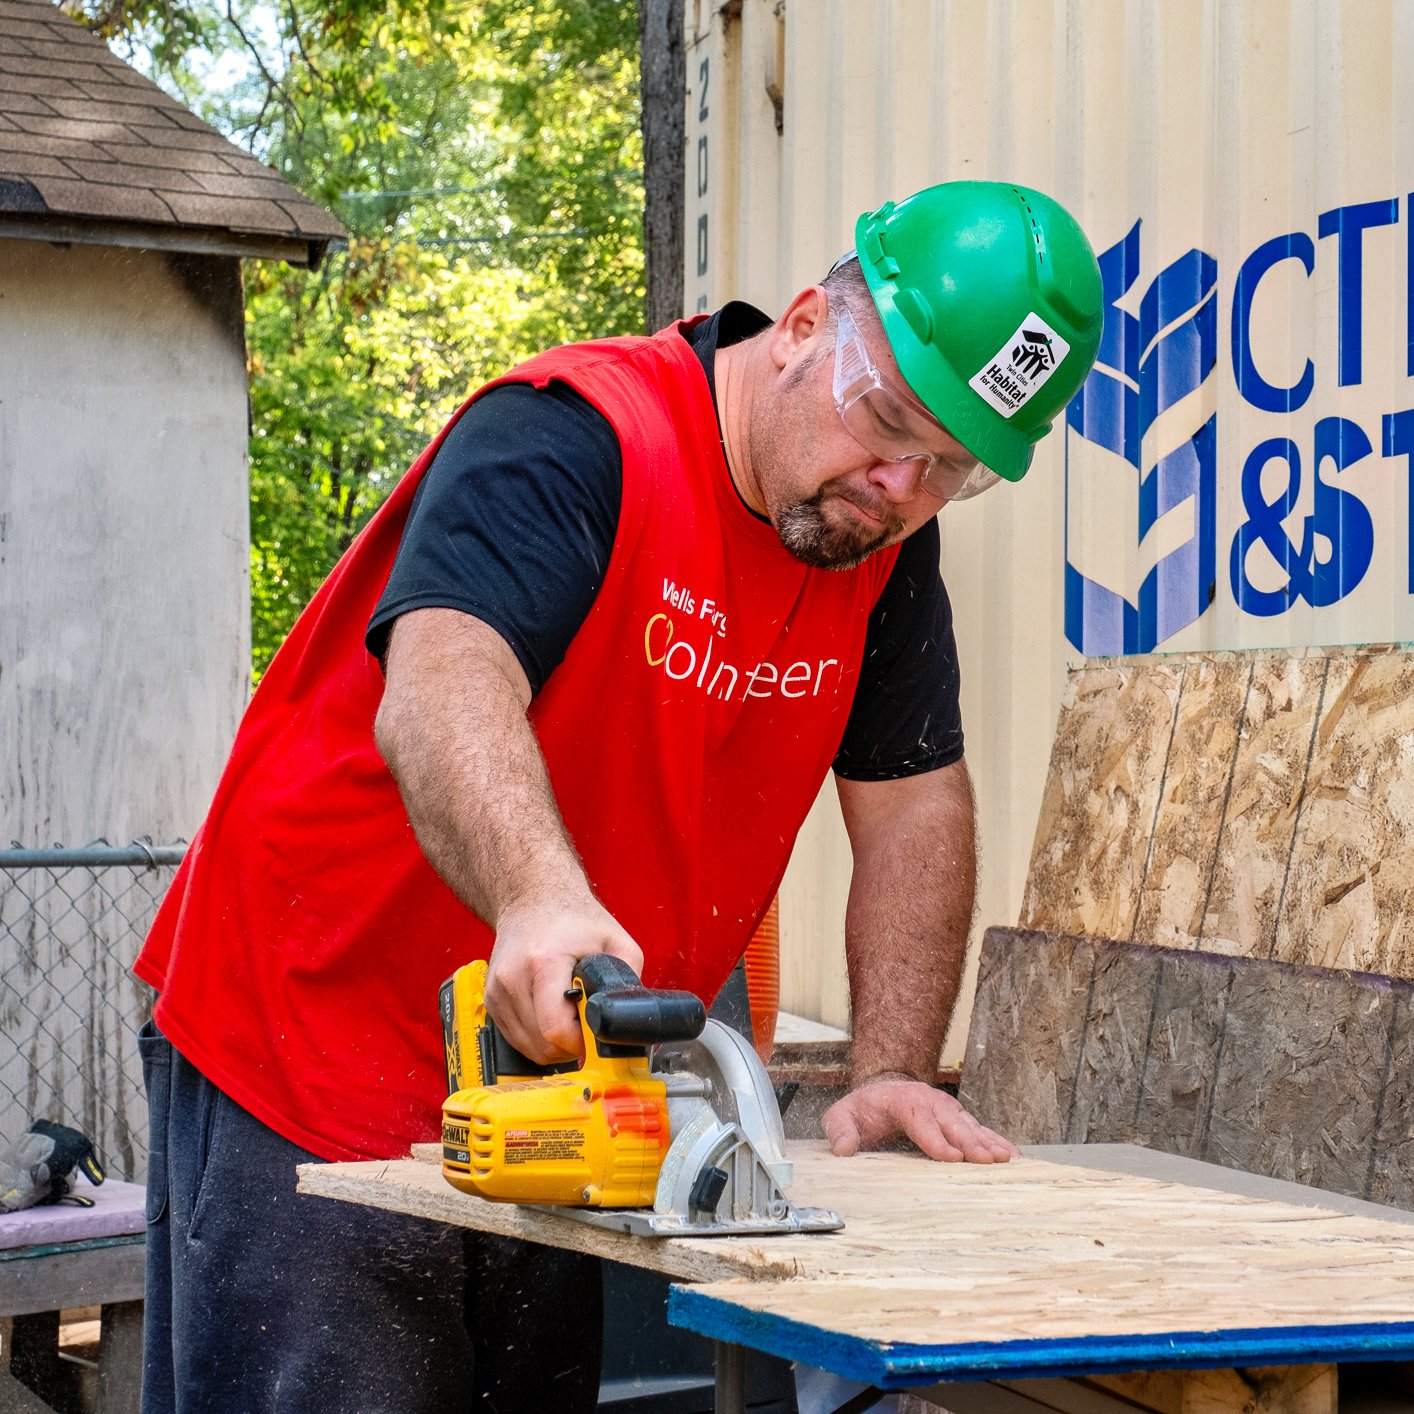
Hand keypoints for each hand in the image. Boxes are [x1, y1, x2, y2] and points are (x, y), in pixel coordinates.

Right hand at [485, 895, 644, 1063]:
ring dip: (552, 1043)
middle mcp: (513, 979)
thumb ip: (628, 978)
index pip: (555, 1029)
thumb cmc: (573, 918)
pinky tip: (551, 1014)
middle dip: (570, 1044)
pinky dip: (536, 1036)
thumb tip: (630, 1016)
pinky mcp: (491, 1000)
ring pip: (528, 1047)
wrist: (532, 898)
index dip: (581, 1042)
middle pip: (542, 1045)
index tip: (594, 1033)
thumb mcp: (615, 940)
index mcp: (543, 963)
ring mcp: (497, 992)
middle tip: (585, 1022)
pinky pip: (517, 1039)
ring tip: (569, 1015)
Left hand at [821, 1075, 1019, 1162]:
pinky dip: (997, 1142)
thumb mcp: (842, 1115)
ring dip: (989, 1142)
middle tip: (988, 1161)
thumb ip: (840, 1129)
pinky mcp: (957, 1121)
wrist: (883, 1091)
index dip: (936, 1138)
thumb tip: (843, 1149)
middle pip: (952, 1122)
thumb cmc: (864, 1109)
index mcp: (902, 1100)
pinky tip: (1014, 1158)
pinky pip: (980, 1131)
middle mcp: (929, 1102)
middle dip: (971, 1142)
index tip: (951, 1157)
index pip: (920, 1118)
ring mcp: (946, 1110)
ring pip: (970, 1126)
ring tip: (1008, 1160)